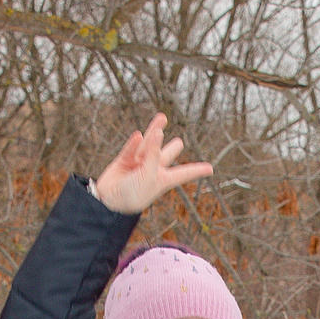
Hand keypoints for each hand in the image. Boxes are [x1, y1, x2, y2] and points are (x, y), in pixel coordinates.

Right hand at [93, 113, 213, 215]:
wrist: (109, 201)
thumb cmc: (134, 193)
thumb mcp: (149, 174)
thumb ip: (154, 152)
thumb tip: (158, 131)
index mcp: (164, 179)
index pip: (184, 172)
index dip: (197, 170)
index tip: (210, 169)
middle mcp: (153, 171)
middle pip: (165, 155)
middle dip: (172, 149)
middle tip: (179, 143)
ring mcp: (138, 165)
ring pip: (149, 146)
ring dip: (154, 131)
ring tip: (162, 118)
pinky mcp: (124, 161)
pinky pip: (131, 149)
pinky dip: (133, 144)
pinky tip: (138, 136)